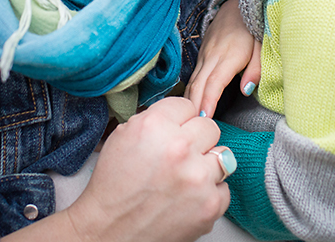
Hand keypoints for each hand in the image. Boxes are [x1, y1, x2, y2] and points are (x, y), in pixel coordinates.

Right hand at [64, 97, 229, 241]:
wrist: (110, 231)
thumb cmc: (114, 187)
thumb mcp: (123, 137)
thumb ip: (155, 119)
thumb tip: (180, 114)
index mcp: (155, 126)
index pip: (187, 105)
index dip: (179, 119)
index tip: (173, 131)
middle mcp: (179, 148)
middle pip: (209, 127)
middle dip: (196, 140)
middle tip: (179, 156)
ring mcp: (198, 177)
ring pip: (222, 155)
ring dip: (206, 164)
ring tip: (185, 177)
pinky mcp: (211, 204)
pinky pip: (224, 187)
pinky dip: (209, 192)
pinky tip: (188, 197)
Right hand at [186, 0, 260, 117]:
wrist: (237, 6)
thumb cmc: (253, 28)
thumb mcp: (261, 46)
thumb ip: (255, 69)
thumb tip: (245, 90)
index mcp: (228, 57)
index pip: (214, 83)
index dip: (208, 101)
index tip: (204, 119)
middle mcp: (212, 57)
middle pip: (198, 85)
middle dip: (194, 108)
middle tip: (192, 129)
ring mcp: (205, 55)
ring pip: (193, 81)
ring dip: (189, 101)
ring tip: (188, 123)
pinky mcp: (202, 54)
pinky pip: (194, 76)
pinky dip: (190, 91)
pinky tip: (190, 105)